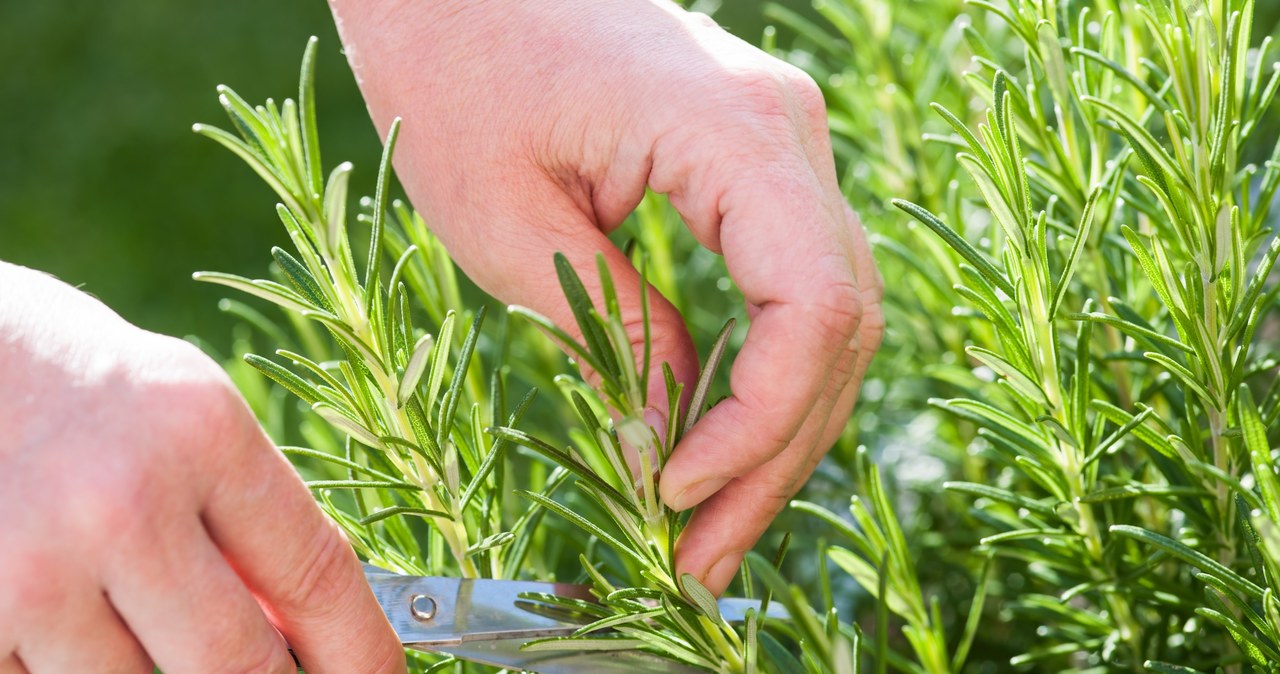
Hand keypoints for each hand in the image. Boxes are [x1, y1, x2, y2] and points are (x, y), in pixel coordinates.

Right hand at [0, 263, 403, 672]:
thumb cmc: (85, 388)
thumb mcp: (187, 419)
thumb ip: (246, 522)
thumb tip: (305, 635)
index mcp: (201, 433)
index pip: (318, 576)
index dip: (364, 651)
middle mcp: (122, 503)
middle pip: (241, 666)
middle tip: (276, 673)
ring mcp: (32, 568)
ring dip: (153, 672)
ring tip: (134, 605)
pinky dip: (69, 667)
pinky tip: (59, 612)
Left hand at [329, 0, 883, 593]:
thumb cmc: (450, 64)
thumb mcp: (505, 220)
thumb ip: (609, 329)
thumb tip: (667, 439)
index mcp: (735, 131)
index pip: (814, 305)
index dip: (760, 421)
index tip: (675, 490)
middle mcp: (787, 129)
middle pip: (838, 323)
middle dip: (773, 453)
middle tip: (700, 557)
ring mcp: (780, 139)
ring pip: (826, 312)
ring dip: (774, 425)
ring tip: (707, 524)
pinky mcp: (751, 159)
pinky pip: (791, 281)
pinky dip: (761, 369)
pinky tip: (715, 437)